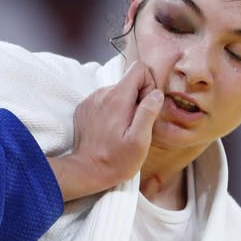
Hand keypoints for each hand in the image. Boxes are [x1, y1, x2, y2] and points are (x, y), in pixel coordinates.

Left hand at [49, 61, 162, 199]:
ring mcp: (91, 100)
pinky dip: (111, 111)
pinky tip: (110, 130)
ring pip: (117, 92)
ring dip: (124, 106)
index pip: (138, 69)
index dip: (148, 85)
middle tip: (135, 124)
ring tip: (122, 130)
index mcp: (116, 98)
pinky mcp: (85, 109)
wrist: (86, 171)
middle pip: (128, 81)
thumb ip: (148, 112)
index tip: (146, 107)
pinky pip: (104, 101)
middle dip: (137, 98)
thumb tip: (156, 93)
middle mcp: (101, 94)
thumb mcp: (140, 141)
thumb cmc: (116, 160)